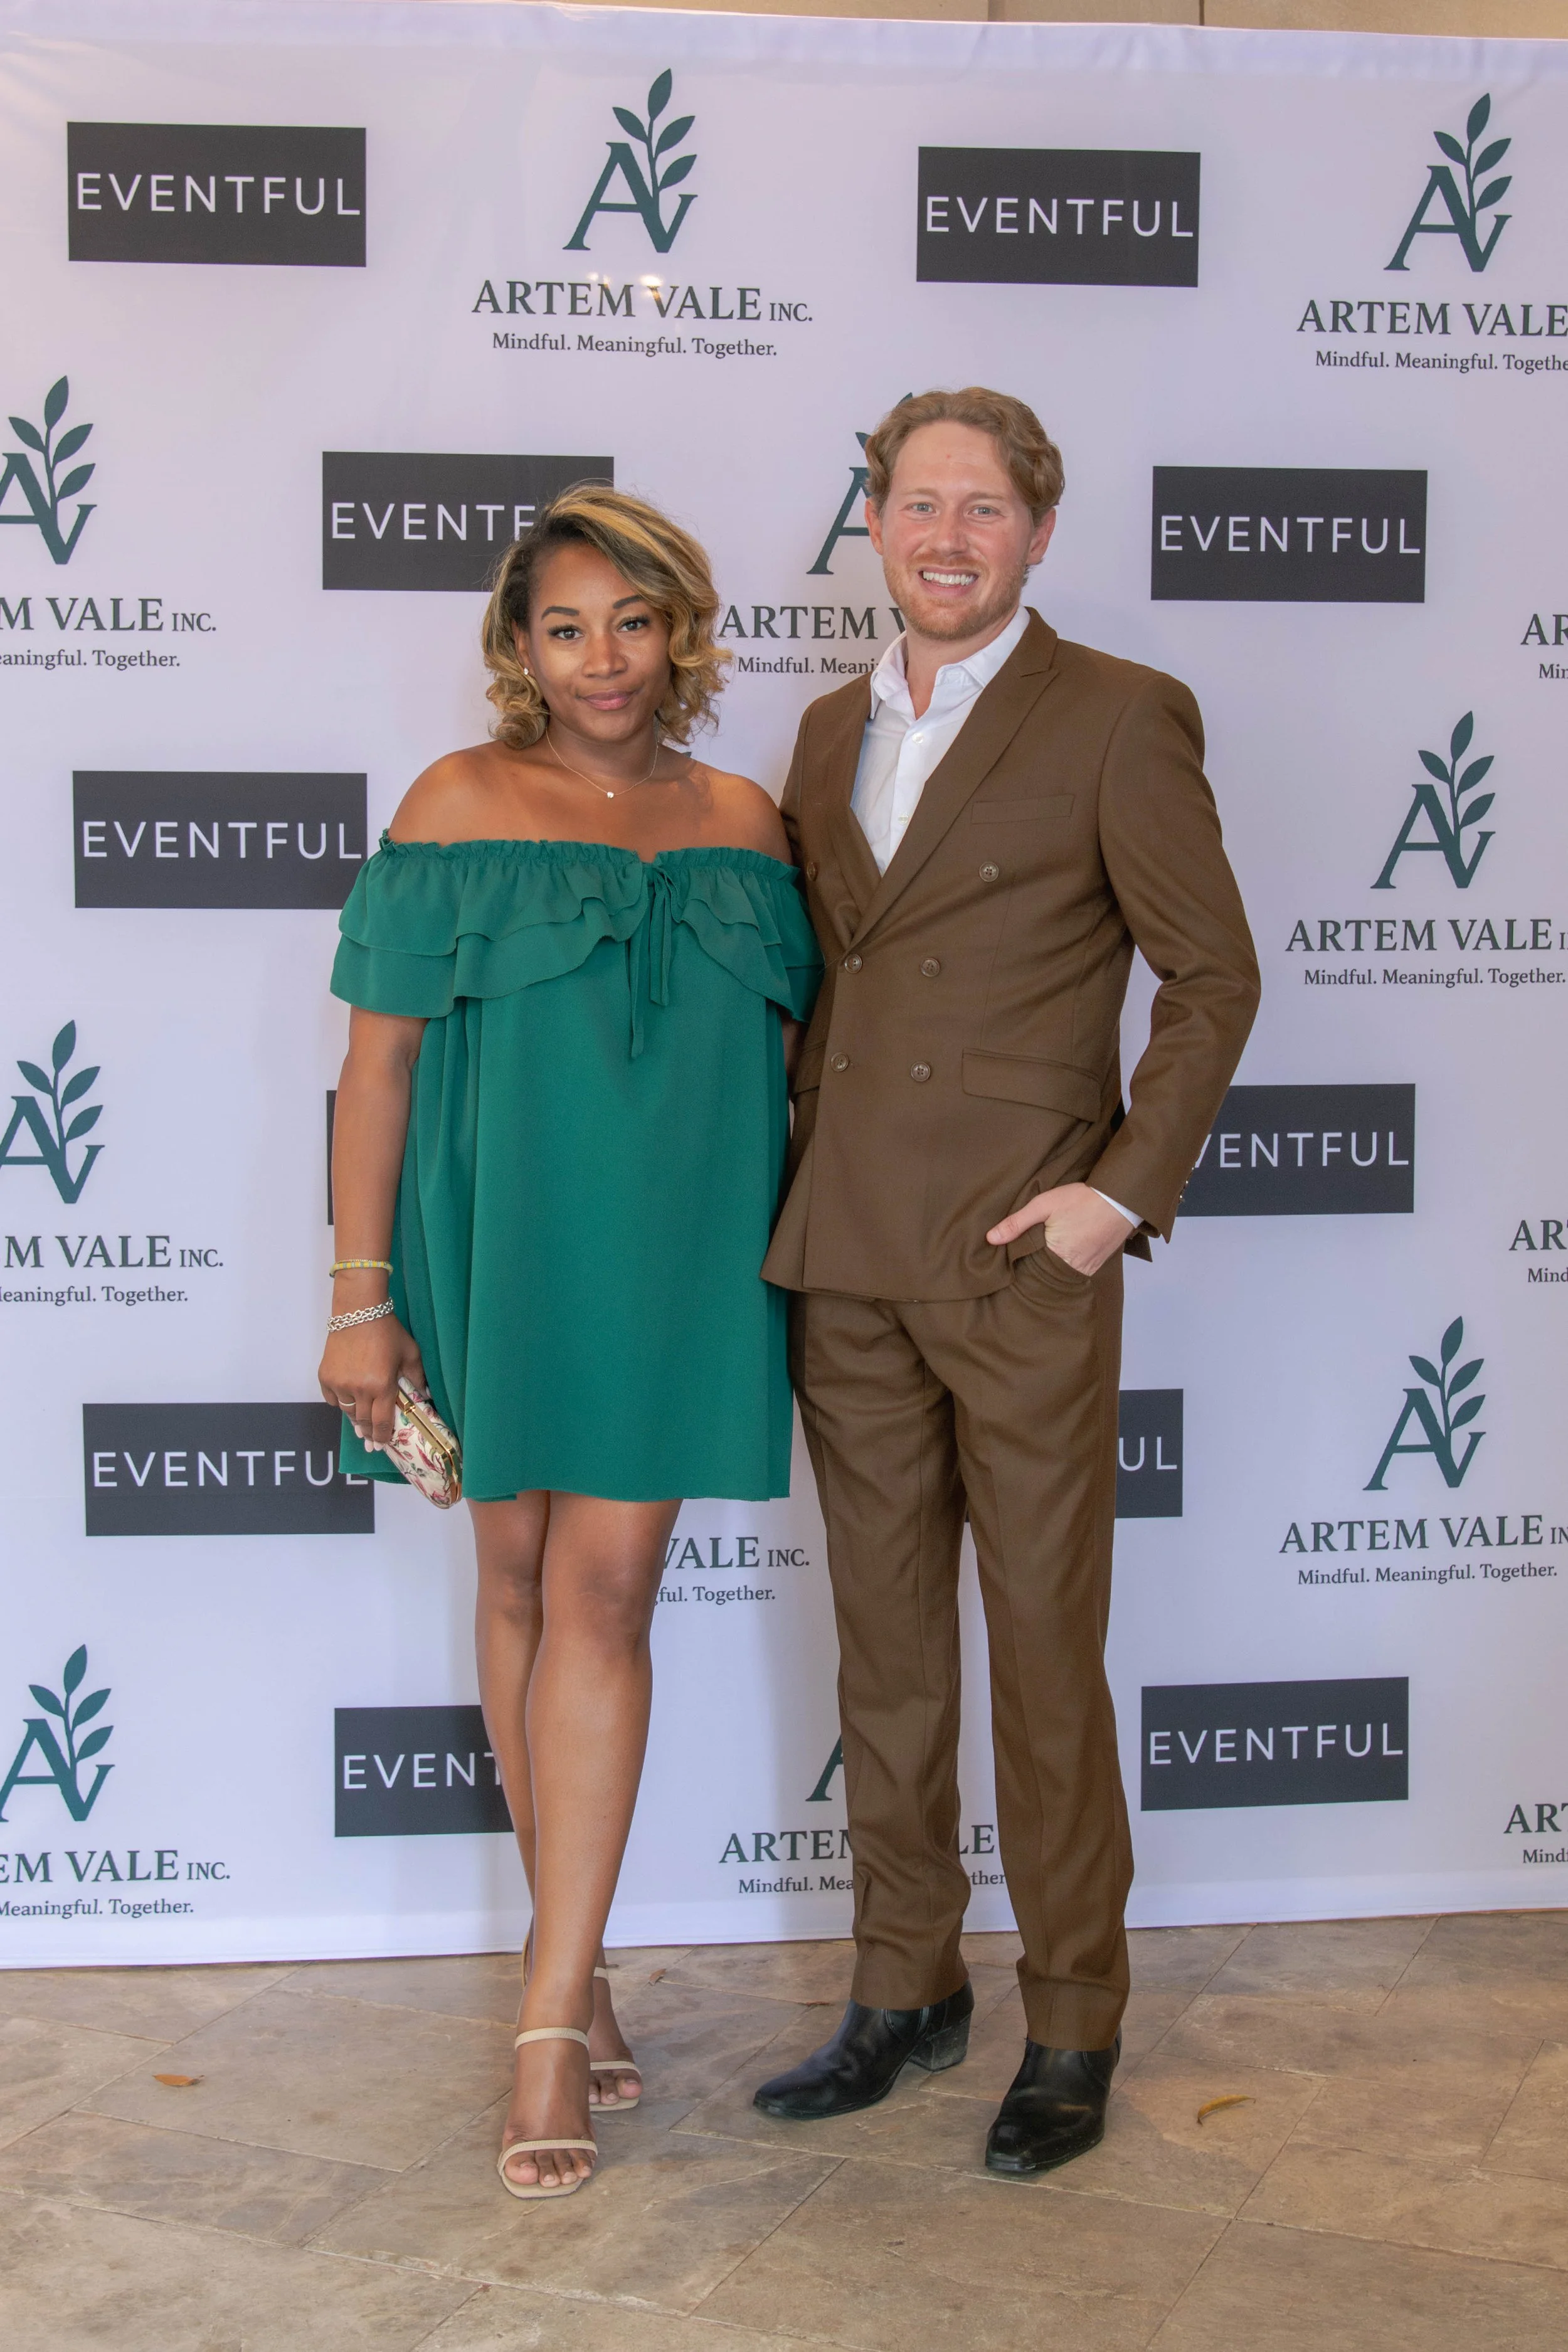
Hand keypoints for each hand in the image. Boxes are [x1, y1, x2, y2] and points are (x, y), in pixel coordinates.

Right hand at [319, 1313, 426, 1446]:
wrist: (359, 1311)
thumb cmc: (388, 1331)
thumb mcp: (410, 1354)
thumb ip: (418, 1378)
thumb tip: (426, 1396)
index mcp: (382, 1386)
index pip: (382, 1422)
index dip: (382, 1437)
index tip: (383, 1445)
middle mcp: (359, 1390)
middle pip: (363, 1422)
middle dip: (368, 1433)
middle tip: (371, 1441)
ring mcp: (340, 1384)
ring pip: (347, 1412)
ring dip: (355, 1419)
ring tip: (360, 1426)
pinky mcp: (325, 1376)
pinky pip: (332, 1399)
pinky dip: (339, 1402)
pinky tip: (346, 1403)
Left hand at [986, 1182, 1135, 1276]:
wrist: (1120, 1200)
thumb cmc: (1080, 1200)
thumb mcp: (1044, 1205)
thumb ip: (1016, 1223)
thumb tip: (991, 1239)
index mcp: (1054, 1256)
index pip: (1027, 1269)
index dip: (1019, 1262)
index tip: (1012, 1255)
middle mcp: (1071, 1268)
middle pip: (1044, 1274)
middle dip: (1035, 1265)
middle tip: (1029, 1251)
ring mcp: (1086, 1269)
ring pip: (1060, 1274)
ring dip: (1051, 1266)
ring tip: (1043, 1252)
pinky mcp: (1096, 1266)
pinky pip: (1075, 1271)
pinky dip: (1067, 1264)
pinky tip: (1061, 1252)